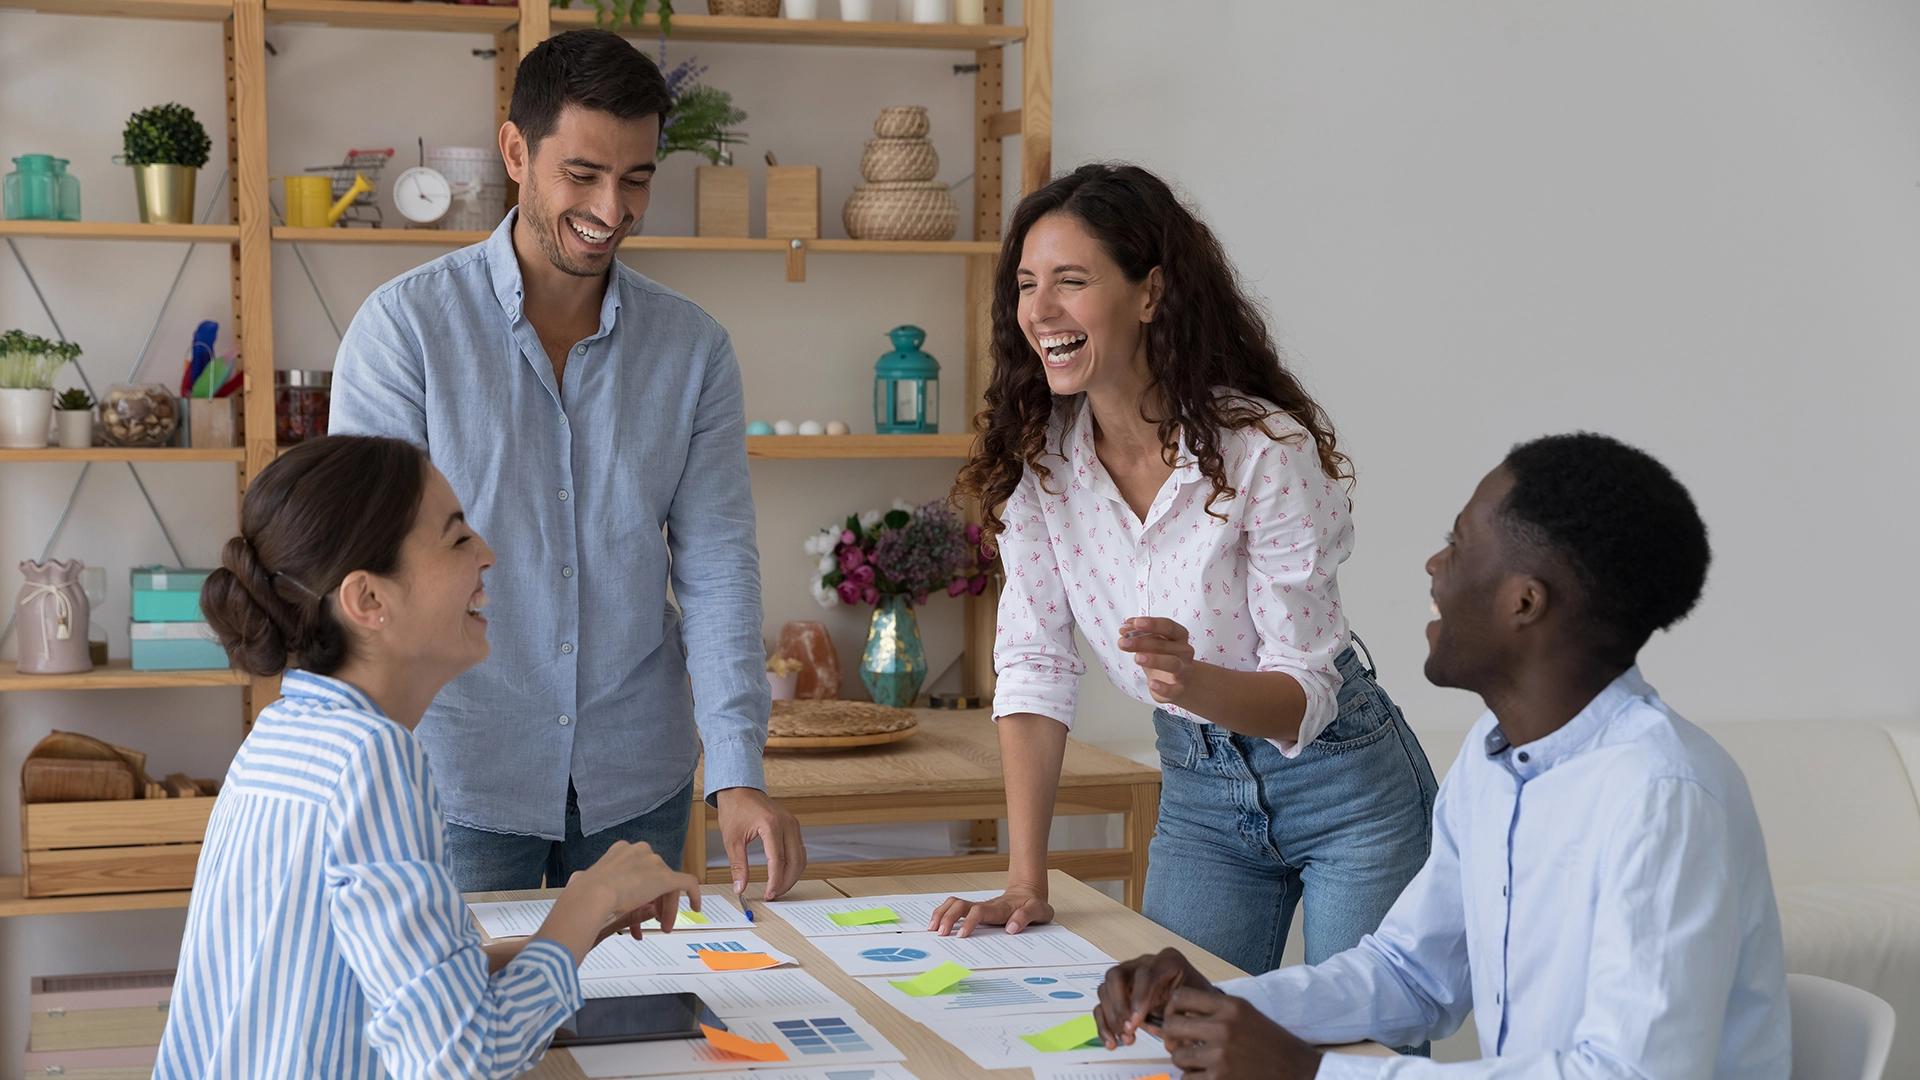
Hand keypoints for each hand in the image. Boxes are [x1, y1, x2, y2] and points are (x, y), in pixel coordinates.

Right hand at [566, 840, 700, 940]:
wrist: (590, 897)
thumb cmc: (581, 897)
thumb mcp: (586, 887)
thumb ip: (594, 886)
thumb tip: (587, 884)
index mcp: (619, 852)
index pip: (636, 871)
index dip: (638, 892)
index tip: (636, 908)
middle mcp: (638, 851)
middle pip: (653, 877)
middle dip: (653, 901)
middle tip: (654, 921)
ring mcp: (653, 863)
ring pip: (667, 885)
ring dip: (665, 907)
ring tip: (662, 927)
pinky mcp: (666, 877)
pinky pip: (687, 883)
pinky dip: (694, 895)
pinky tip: (696, 908)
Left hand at [715, 787, 806, 899]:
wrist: (739, 790)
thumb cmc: (735, 809)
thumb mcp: (732, 840)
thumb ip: (738, 866)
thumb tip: (740, 888)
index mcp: (772, 825)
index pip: (778, 860)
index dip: (775, 881)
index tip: (768, 894)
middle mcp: (787, 824)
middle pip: (795, 861)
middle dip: (786, 882)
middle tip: (773, 895)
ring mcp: (793, 824)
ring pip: (801, 857)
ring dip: (792, 875)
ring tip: (778, 887)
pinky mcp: (793, 825)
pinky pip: (799, 849)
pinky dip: (794, 864)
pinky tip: (783, 874)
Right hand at [928, 886, 1054, 936]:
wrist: (1028, 892)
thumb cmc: (1032, 904)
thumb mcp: (1039, 911)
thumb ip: (1026, 916)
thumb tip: (1011, 928)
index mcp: (1000, 908)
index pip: (979, 912)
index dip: (969, 922)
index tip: (961, 935)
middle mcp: (985, 906)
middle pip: (960, 905)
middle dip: (948, 917)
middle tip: (940, 934)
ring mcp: (978, 906)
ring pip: (954, 904)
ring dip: (941, 914)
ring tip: (931, 929)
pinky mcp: (974, 909)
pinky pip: (954, 907)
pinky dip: (942, 913)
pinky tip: (935, 924)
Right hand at [1094, 948, 1213, 1047]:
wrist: (1197, 1002)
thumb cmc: (1197, 1000)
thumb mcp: (1200, 1003)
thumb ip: (1187, 1013)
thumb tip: (1170, 1030)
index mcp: (1166, 962)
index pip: (1144, 974)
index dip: (1139, 997)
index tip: (1137, 1021)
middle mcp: (1143, 965)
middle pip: (1117, 975)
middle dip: (1120, 1005)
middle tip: (1128, 1028)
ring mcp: (1128, 978)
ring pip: (1105, 990)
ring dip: (1111, 1017)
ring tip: (1125, 1038)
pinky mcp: (1119, 995)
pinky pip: (1102, 1006)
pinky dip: (1104, 1025)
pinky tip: (1112, 1041)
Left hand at [1118, 617, 1196, 703]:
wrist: (1182, 682)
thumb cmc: (1164, 656)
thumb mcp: (1153, 643)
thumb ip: (1139, 634)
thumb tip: (1124, 628)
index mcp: (1178, 636)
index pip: (1168, 626)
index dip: (1153, 624)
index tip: (1136, 623)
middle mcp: (1184, 651)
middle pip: (1165, 644)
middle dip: (1143, 642)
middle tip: (1124, 642)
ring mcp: (1183, 670)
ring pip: (1172, 664)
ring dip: (1154, 660)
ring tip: (1137, 658)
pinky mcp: (1179, 689)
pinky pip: (1173, 689)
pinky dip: (1163, 687)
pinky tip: (1152, 684)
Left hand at [1162, 986, 1322, 1078]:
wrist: (1298, 1070)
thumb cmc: (1271, 1043)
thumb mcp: (1246, 1014)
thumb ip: (1215, 1010)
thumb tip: (1179, 1013)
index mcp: (1231, 1006)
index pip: (1181, 997)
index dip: (1173, 1009)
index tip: (1177, 1019)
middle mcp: (1223, 1027)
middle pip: (1172, 1026)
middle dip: (1173, 1037)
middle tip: (1182, 1044)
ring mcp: (1220, 1055)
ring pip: (1178, 1056)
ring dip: (1185, 1062)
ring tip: (1200, 1063)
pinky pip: (1187, 1079)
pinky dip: (1194, 1079)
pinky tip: (1209, 1076)